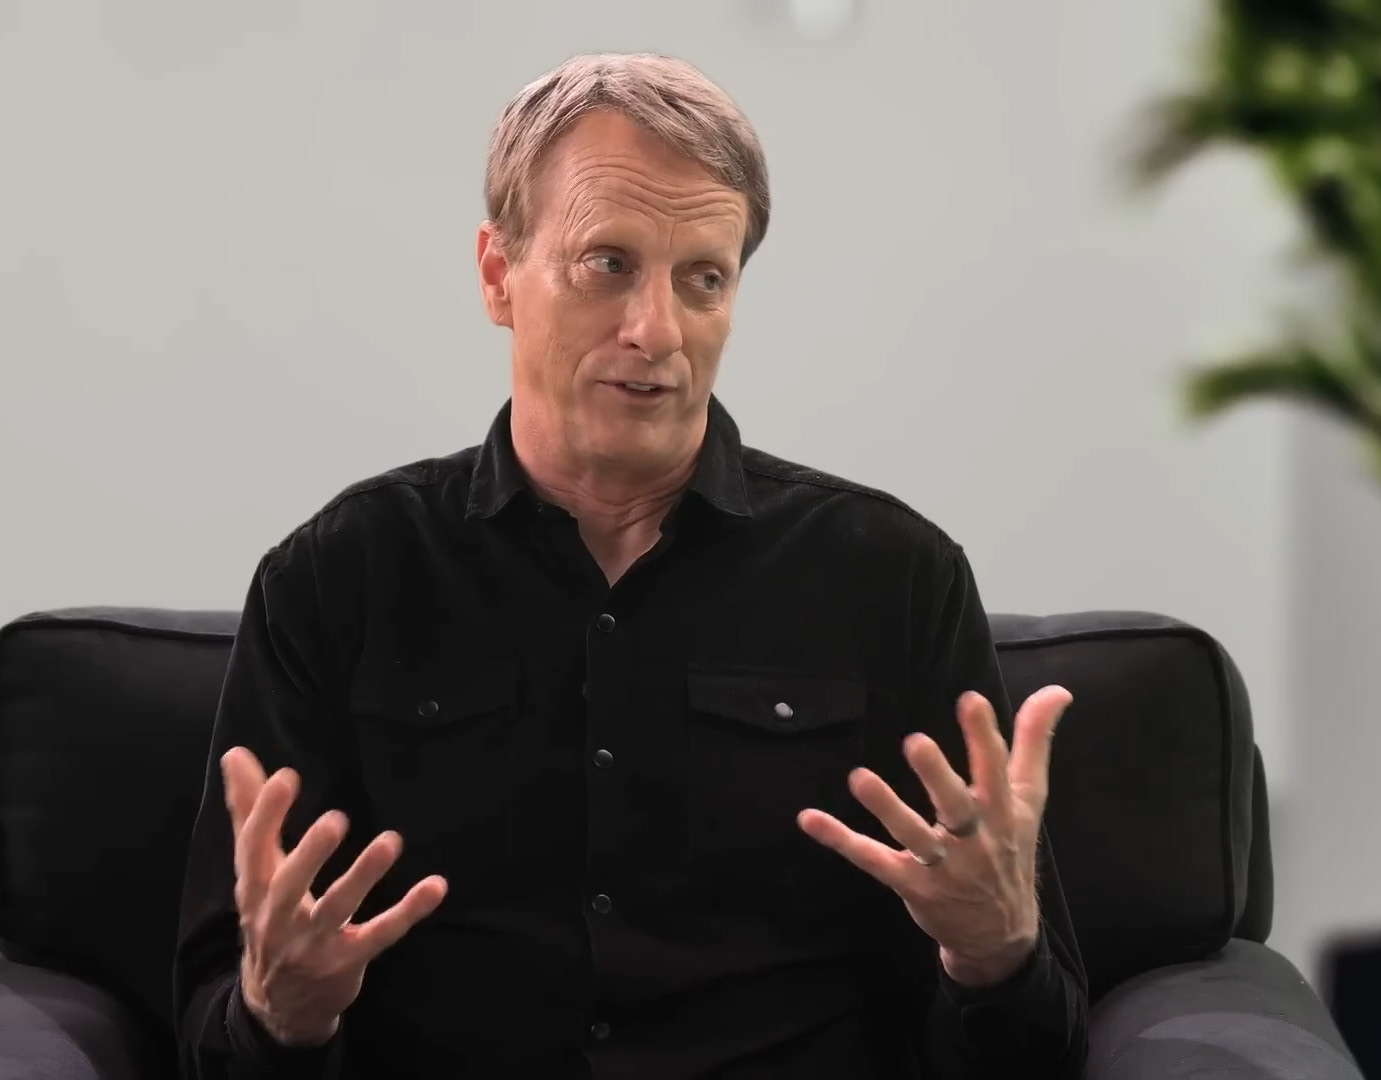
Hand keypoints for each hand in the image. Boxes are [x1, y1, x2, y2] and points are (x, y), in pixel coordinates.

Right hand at [223, 746, 447, 1045]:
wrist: (279, 1004)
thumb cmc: (270, 916)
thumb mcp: (255, 869)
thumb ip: (250, 810)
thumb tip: (236, 753)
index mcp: (255, 888)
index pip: (252, 848)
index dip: (266, 813)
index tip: (287, 776)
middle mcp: (278, 917)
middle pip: (289, 885)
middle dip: (310, 854)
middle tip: (336, 820)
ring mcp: (313, 943)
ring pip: (338, 909)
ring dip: (364, 876)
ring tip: (391, 841)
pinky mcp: (347, 961)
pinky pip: (381, 935)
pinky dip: (408, 912)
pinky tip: (436, 886)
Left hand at [798, 685, 1070, 987]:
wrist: (1000, 935)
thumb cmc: (1009, 850)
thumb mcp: (1028, 800)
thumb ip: (1034, 742)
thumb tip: (1057, 690)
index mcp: (1002, 813)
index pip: (997, 771)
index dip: (985, 737)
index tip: (970, 699)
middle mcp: (974, 840)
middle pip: (956, 806)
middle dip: (937, 776)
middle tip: (914, 741)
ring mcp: (940, 865)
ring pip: (912, 836)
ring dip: (886, 807)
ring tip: (858, 777)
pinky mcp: (909, 884)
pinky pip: (873, 860)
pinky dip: (841, 840)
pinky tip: (809, 819)